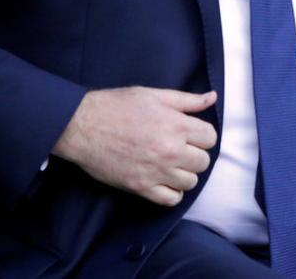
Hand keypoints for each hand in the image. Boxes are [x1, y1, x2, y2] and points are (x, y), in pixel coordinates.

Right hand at [52, 87, 217, 205]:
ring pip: (190, 182)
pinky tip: (165, 181)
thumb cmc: (118, 106)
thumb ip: (187, 100)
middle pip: (203, 162)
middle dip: (195, 154)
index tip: (192, 134)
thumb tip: (212, 98)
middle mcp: (171, 151)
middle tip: (181, 149)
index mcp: (177, 125)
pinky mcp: (140, 187)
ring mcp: (156, 171)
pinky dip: (173, 193)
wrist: (83, 126)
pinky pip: (170, 199)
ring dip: (185, 174)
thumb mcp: (155, 95)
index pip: (211, 138)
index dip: (203, 135)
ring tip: (172, 164)